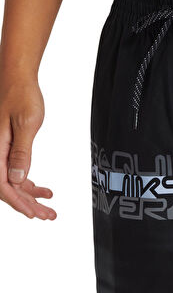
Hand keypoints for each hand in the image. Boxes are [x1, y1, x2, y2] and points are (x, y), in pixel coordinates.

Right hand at [0, 69, 55, 219]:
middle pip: (7, 187)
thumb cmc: (21, 96)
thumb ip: (21, 153)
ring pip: (12, 182)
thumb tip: (17, 179)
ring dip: (29, 196)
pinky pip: (14, 171)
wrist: (17, 77)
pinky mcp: (6, 147)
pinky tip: (44, 190)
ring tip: (49, 208)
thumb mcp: (26, 125)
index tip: (33, 214)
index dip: (18, 202)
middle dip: (27, 204)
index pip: (2, 185)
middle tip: (48, 215)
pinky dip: (29, 183)